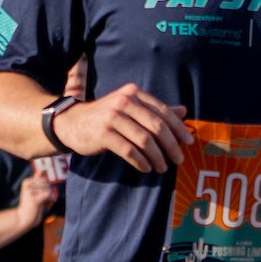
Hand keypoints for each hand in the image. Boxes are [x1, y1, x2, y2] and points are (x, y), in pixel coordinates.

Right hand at [15, 171, 58, 225]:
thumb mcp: (34, 192)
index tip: (45, 196)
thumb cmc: (30, 206)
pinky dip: (50, 201)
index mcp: (26, 182)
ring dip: (50, 198)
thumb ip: (37, 182)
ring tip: (46, 205)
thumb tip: (42, 170)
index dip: (47, 188)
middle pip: (46, 184)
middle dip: (49, 192)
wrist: (23, 219)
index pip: (44, 180)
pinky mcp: (34, 199)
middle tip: (47, 201)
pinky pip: (48, 195)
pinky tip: (47, 206)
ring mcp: (30, 192)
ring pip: (48, 189)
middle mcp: (27, 185)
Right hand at [52, 83, 191, 173]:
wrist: (71, 122)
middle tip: (178, 159)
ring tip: (162, 168)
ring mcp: (112, 117)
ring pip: (144, 140)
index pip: (162, 111)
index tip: (189, 143)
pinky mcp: (103, 133)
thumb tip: (184, 111)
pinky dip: (140, 162)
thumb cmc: (106, 117)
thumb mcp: (130, 109)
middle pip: (156, 126)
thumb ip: (155, 110)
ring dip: (157, 157)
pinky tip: (146, 168)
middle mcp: (124, 101)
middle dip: (171, 145)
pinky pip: (128, 151)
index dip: (178, 128)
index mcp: (133, 93)